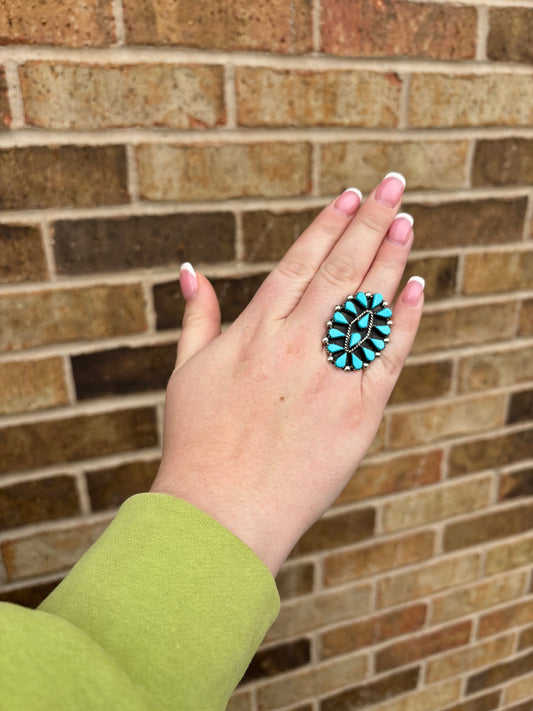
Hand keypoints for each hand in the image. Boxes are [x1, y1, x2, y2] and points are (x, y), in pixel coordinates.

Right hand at [151, 174, 423, 575]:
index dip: (328, 225)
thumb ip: (196, 317)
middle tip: (393, 184)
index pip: (299, 262)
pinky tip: (417, 286)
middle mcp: (296, 345)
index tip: (351, 195)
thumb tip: (189, 269)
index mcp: (255, 332)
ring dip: (391, 258)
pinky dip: (406, 320)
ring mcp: (331, 377)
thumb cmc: (198, 443)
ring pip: (369, 305)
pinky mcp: (358, 412)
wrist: (222, 513)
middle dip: (369, 221)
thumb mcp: (186, 372)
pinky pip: (388, 356)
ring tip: (407, 221)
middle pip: (340, 270)